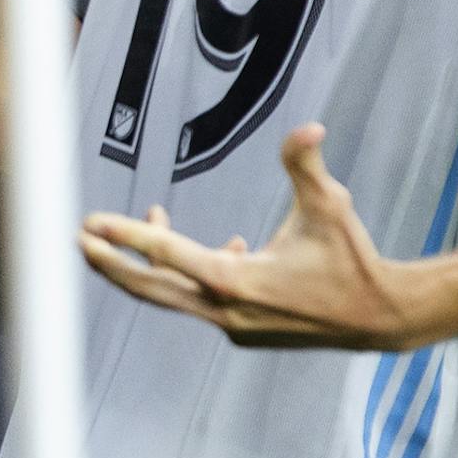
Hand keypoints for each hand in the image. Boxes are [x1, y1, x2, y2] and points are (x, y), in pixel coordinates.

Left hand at [79, 124, 419, 350]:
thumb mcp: (331, 205)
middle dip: (112, 263)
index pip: (166, 254)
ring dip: (155, 262)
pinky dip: (196, 272)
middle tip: (78, 239)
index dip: (127, 236)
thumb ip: (306, 165)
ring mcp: (234, 326)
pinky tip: (226, 246)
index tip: (92, 225)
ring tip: (147, 220)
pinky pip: (204, 299)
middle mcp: (226, 310)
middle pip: (152, 287)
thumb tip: (307, 127)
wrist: (379, 318)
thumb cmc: (353, 259)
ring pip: (176, 294)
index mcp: (237, 281)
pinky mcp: (245, 331)